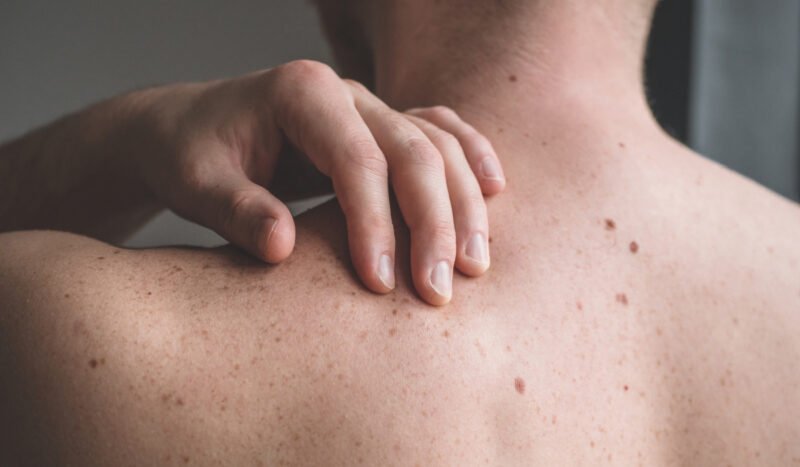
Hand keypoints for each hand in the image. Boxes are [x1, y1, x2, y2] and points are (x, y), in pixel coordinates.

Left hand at [138, 60, 505, 304]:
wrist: (188, 130)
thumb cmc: (189, 156)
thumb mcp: (194, 183)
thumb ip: (235, 210)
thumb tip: (283, 247)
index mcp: (302, 92)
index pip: (357, 160)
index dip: (374, 224)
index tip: (380, 284)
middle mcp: (346, 92)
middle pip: (412, 151)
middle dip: (433, 224)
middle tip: (440, 290)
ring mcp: (369, 105)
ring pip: (437, 145)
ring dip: (463, 205)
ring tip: (474, 266)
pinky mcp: (380, 126)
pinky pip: (439, 132)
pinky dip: (470, 159)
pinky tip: (495, 190)